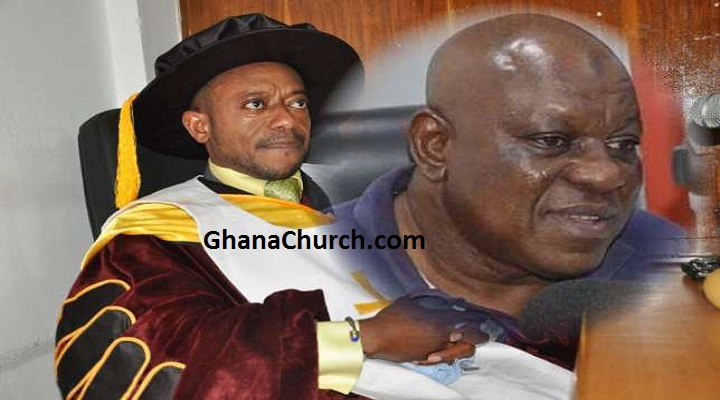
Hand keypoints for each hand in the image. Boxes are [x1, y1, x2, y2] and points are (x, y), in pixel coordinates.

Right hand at [358, 296, 487, 363]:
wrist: (378, 338)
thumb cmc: (392, 317)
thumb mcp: (411, 300)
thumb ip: (429, 297)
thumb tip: (441, 294)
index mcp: (440, 322)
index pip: (469, 321)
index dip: (479, 318)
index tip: (482, 315)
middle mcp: (442, 338)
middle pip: (472, 341)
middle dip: (480, 336)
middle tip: (483, 332)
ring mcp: (436, 351)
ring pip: (461, 352)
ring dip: (465, 345)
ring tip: (464, 339)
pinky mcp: (428, 359)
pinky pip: (446, 358)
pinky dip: (449, 352)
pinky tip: (446, 347)